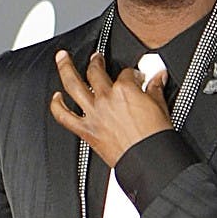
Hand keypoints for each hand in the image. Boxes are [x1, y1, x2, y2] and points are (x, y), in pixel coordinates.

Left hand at [50, 50, 171, 166]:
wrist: (148, 160)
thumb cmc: (155, 138)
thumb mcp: (161, 107)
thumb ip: (156, 89)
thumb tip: (158, 78)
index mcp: (125, 90)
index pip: (127, 73)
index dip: (132, 73)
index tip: (135, 77)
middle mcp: (106, 99)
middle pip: (95, 71)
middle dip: (96, 61)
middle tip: (96, 58)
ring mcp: (94, 114)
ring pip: (73, 85)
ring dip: (65, 68)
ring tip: (62, 58)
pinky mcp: (86, 131)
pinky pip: (64, 116)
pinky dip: (56, 106)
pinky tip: (55, 98)